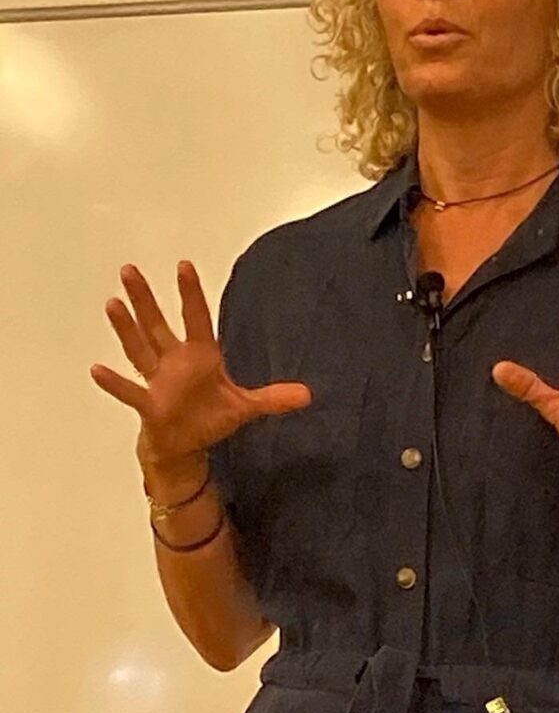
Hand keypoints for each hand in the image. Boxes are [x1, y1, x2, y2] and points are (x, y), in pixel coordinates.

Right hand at [91, 261, 310, 471]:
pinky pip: (130, 391)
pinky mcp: (149, 405)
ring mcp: (158, 382)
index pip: (196, 318)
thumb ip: (274, 398)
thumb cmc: (209, 418)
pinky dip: (115, 382)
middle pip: (157, 325)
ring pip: (139, 348)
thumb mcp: (246, 407)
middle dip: (145, 299)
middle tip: (129, 270)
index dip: (190, 294)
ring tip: (113, 304)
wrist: (185, 447)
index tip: (183, 265)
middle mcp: (175, 362)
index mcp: (201, 356)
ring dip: (126, 328)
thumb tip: (308, 395)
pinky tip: (97, 368)